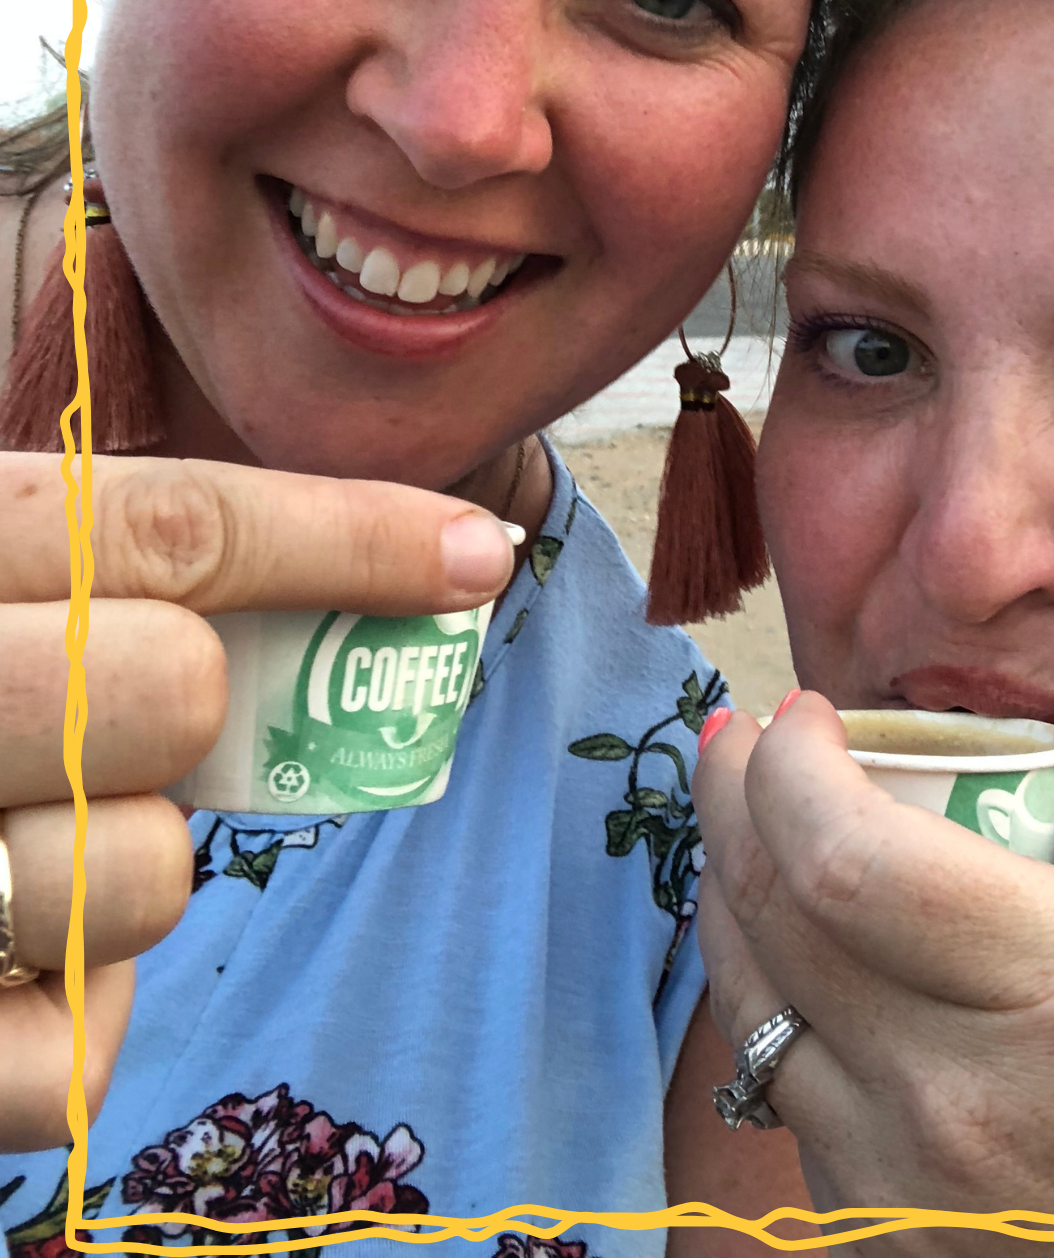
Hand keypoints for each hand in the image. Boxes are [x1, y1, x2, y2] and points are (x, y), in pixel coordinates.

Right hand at [0, 451, 516, 1151]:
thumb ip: (77, 581)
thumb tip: (288, 610)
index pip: (168, 521)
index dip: (350, 534)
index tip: (480, 553)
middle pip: (176, 687)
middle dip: (183, 710)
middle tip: (107, 729)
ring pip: (151, 872)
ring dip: (122, 876)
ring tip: (14, 864)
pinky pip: (82, 1058)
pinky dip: (69, 1032)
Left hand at [692, 696, 1053, 1255]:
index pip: (852, 861)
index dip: (794, 770)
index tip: (803, 714)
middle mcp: (961, 1094)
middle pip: (778, 917)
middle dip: (733, 800)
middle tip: (736, 737)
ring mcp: (905, 1179)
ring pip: (750, 1006)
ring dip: (725, 893)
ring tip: (735, 821)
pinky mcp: (880, 1233)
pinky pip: (782, 1092)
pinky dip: (767, 999)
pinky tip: (784, 945)